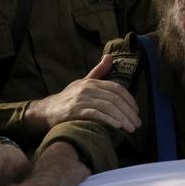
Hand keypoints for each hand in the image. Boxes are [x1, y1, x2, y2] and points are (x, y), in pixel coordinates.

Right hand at [25, 55, 140, 132]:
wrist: (46, 111)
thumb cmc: (68, 98)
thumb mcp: (83, 82)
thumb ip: (98, 72)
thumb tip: (109, 56)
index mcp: (92, 82)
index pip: (116, 88)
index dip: (129, 100)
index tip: (137, 112)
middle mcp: (87, 89)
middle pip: (114, 99)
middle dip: (129, 112)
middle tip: (137, 124)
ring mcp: (80, 100)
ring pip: (107, 107)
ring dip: (122, 119)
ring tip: (131, 129)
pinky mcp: (74, 111)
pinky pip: (95, 114)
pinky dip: (108, 120)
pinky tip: (117, 126)